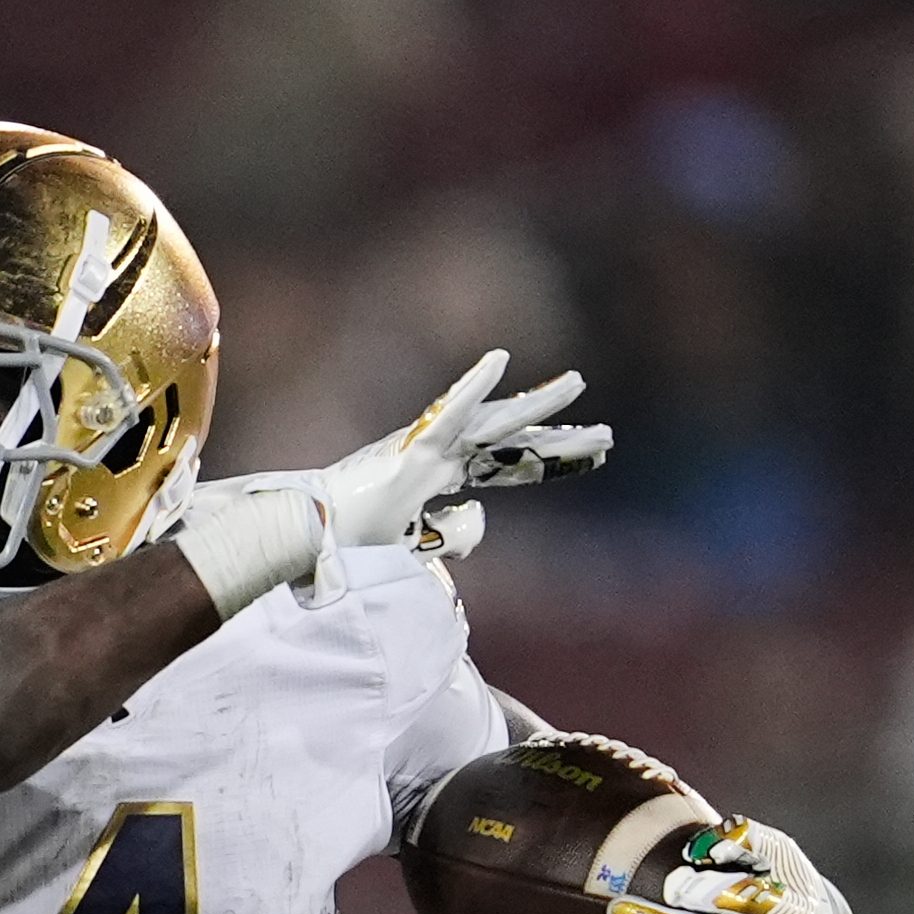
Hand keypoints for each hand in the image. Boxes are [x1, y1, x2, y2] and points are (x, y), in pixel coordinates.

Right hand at [314, 349, 610, 568]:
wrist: (306, 553)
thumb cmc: (348, 551)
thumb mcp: (418, 551)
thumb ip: (455, 535)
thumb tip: (481, 515)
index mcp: (435, 478)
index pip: (507, 464)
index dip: (551, 459)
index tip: (596, 455)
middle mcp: (433, 457)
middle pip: (510, 442)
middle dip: (559, 440)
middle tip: (608, 437)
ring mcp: (420, 451)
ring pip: (490, 425)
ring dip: (534, 406)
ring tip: (577, 387)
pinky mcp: (405, 452)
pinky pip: (443, 415)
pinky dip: (469, 388)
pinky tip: (498, 360)